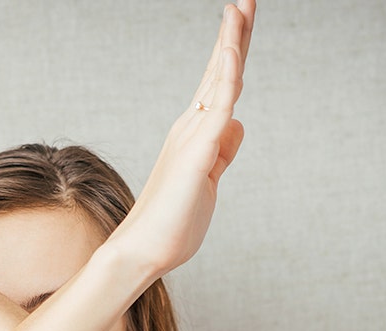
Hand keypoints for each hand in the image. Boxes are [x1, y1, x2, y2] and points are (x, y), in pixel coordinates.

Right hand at [107, 1, 254, 276]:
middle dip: (235, 31)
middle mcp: (192, 125)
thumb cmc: (173, 224)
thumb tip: (238, 122)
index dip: (233, 50)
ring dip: (232, 39)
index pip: (220, 83)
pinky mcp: (196, 152)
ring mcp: (193, 135)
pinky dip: (225, 75)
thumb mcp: (208, 181)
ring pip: (219, 78)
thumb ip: (223, 151)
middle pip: (220, 69)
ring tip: (241, 6)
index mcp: (196, 133)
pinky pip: (217, 105)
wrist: (143, 251)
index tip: (242, 19)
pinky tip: (232, 49)